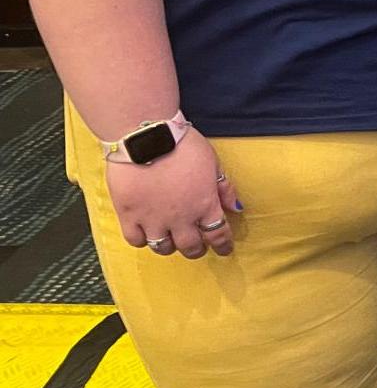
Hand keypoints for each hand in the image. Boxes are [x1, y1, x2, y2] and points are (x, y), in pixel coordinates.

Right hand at [105, 129, 240, 259]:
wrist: (147, 137)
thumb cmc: (183, 145)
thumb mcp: (213, 162)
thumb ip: (224, 187)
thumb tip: (236, 207)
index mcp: (205, 204)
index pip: (218, 235)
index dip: (223, 245)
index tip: (224, 249)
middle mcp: (181, 217)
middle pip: (190, 247)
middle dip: (197, 250)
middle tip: (197, 248)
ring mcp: (153, 219)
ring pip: (163, 248)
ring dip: (170, 247)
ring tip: (171, 240)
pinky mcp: (128, 215)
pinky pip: (135, 240)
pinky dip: (142, 240)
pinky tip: (146, 233)